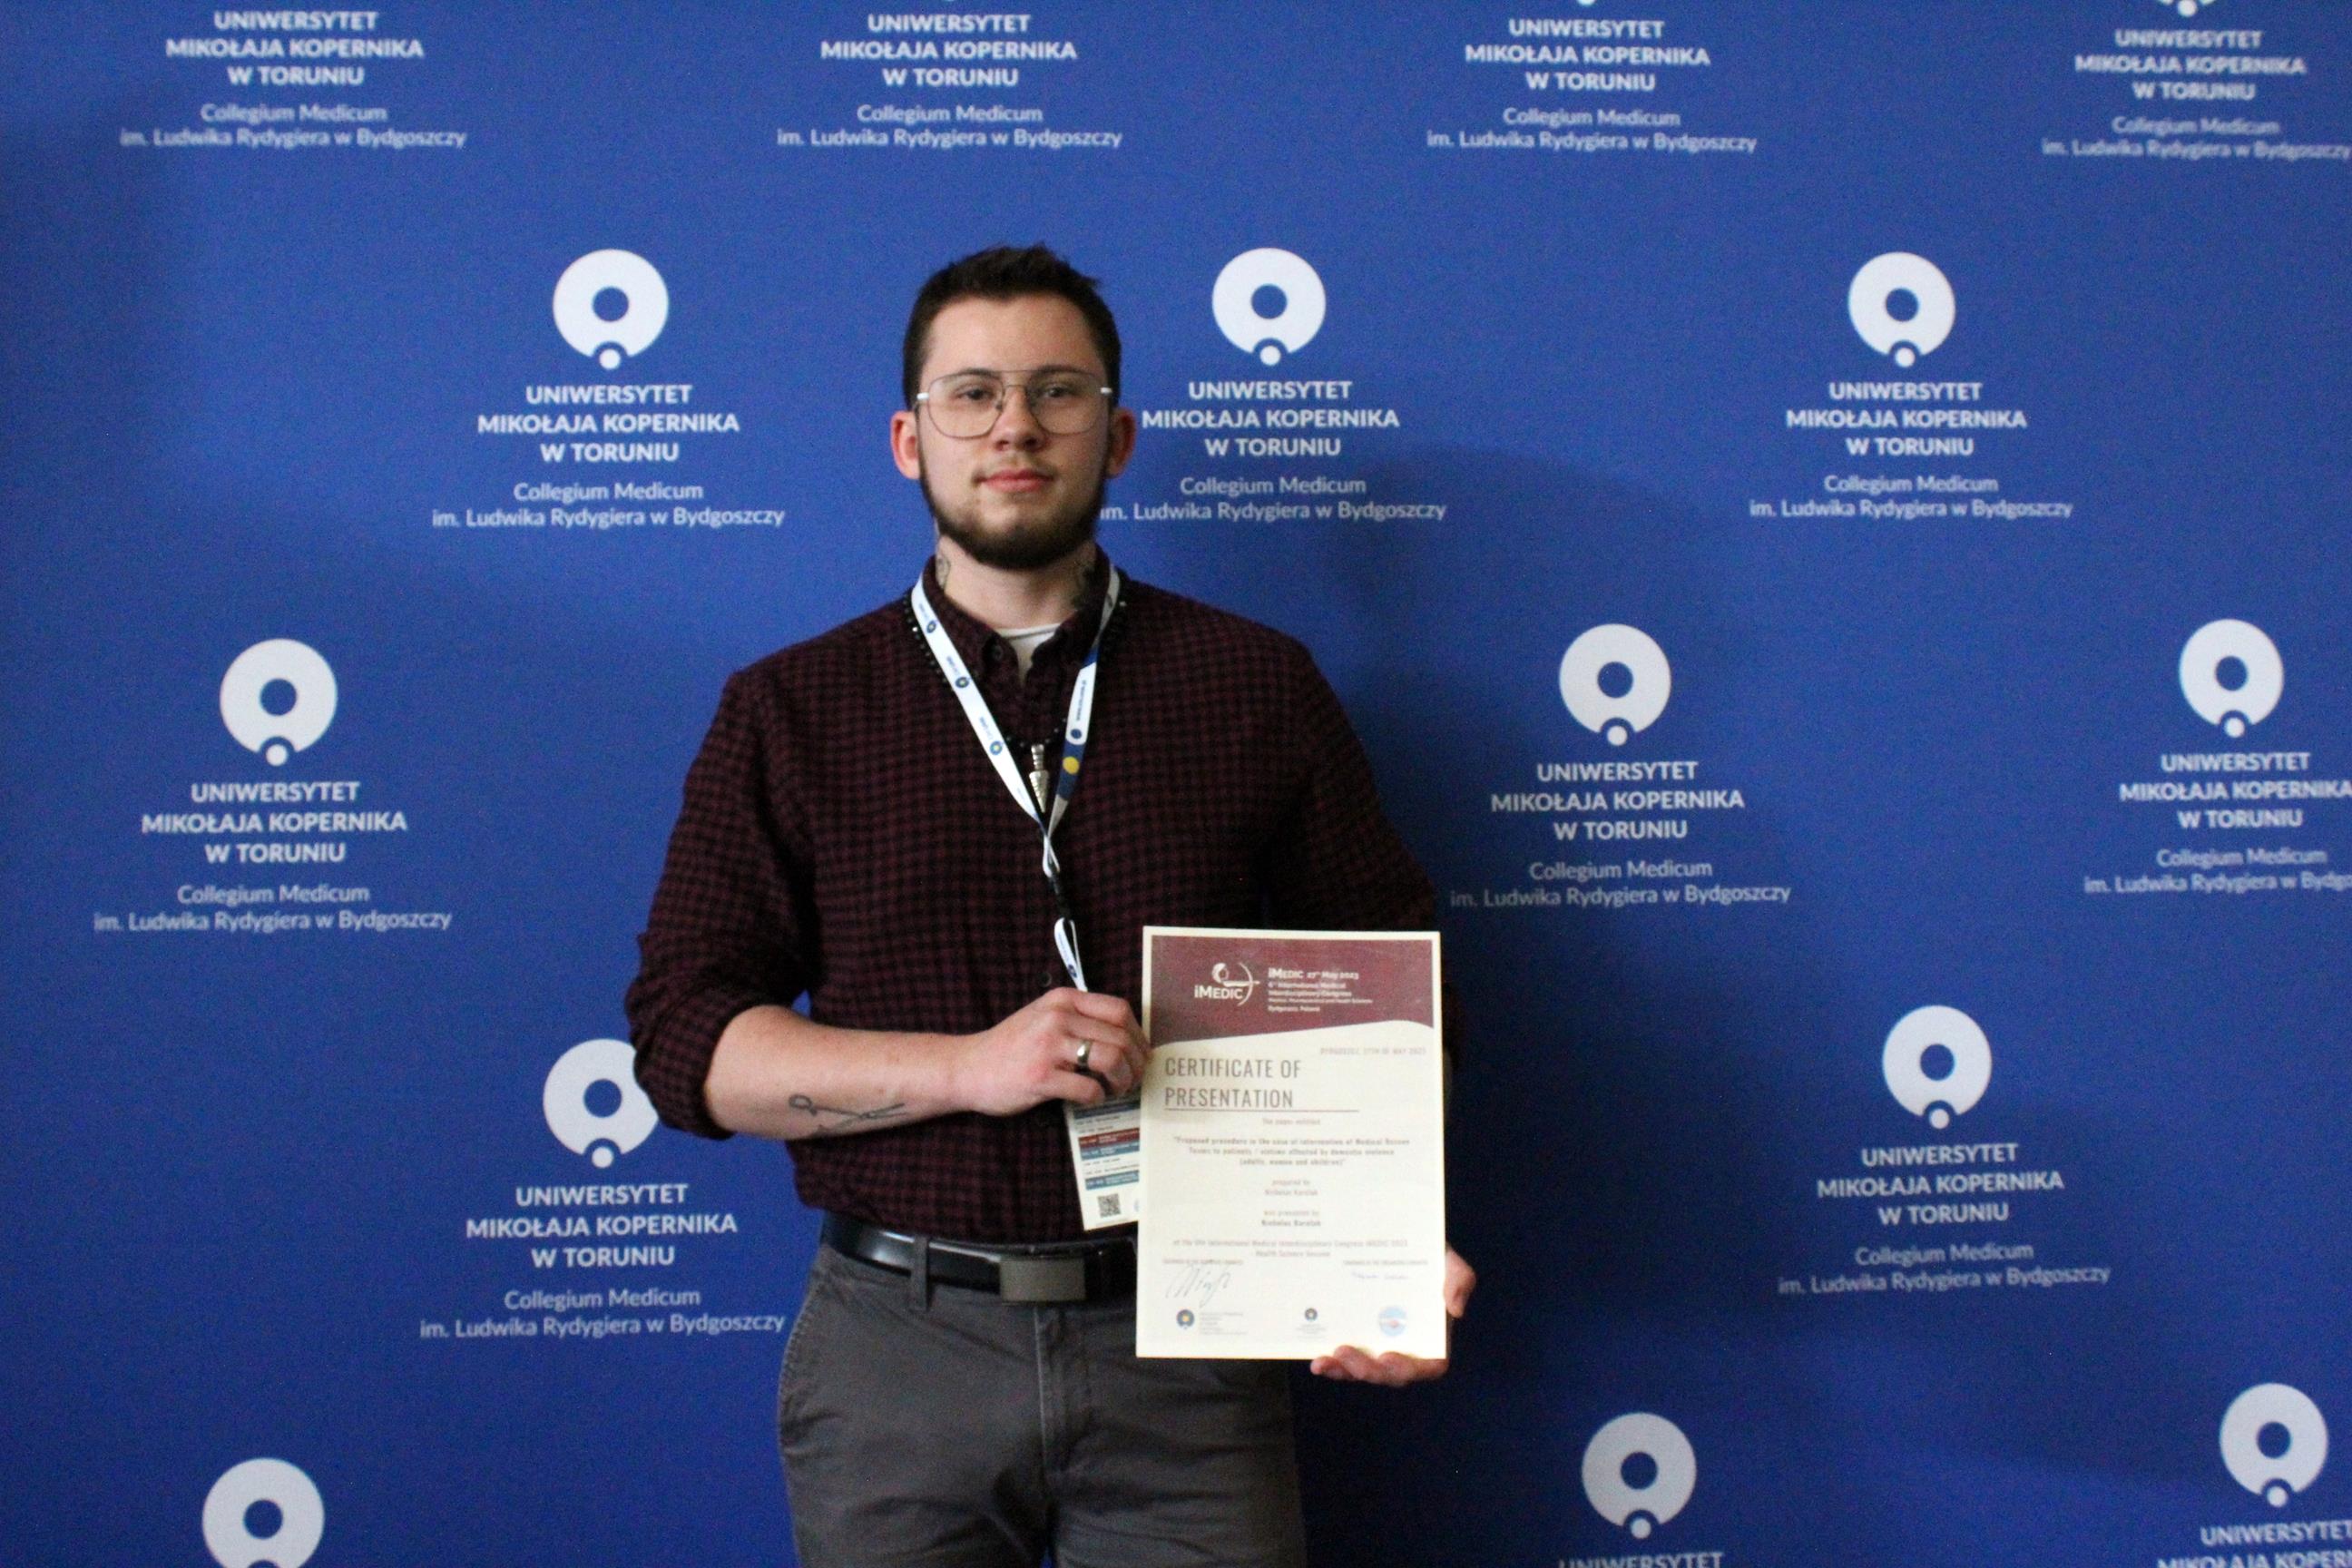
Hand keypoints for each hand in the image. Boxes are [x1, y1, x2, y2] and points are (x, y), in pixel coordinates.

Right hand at [951, 988, 1150, 1115]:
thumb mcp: (1044, 1017)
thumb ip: (1079, 1019)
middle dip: (1135, 1063)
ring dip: (1122, 1080)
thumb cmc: (1012, 1046)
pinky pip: (1088, 1089)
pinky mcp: (1041, 1077)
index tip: (1141, 1054)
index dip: (1139, 1035)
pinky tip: (1090, 1099)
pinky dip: (1098, 1098)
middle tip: (1132, 1079)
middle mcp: (1058, 1017)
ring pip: (1111, 1059)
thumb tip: (1126, 1039)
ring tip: (1115, 1089)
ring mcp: (1049, 1046)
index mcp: (1063, 1000)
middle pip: (1120, 1037)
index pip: (1119, 1010)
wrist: (968, 1068)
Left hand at [1310, 1248, 1475, 1385]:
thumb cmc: (1427, 1251)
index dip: (1409, 1368)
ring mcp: (1378, 1345)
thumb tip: (1456, 1311)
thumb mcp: (1446, 1258)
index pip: (1429, 1365)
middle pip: (1390, 1373)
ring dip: (1344, 1371)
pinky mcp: (1357, 1339)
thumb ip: (1460, 1278)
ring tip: (1325, 1361)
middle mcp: (1405, 1346)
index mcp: (1432, 1336)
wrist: (1395, 1235)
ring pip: (1364, 1370)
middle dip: (1368, 1370)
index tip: (1388, 1356)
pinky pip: (1345, 1360)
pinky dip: (1332, 1364)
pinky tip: (1316, 1360)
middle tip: (1347, 1353)